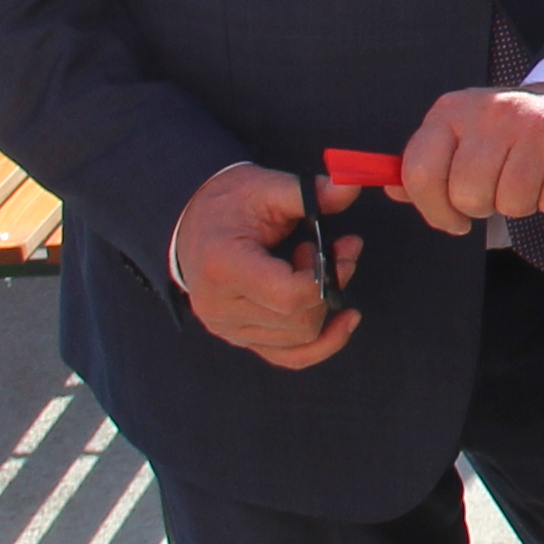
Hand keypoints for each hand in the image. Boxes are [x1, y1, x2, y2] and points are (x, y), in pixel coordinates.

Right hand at [177, 163, 362, 369]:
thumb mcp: (266, 187)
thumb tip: (350, 185)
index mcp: (223, 266)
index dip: (324, 277)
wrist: (192, 223)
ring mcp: (229, 328)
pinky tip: (343, 319)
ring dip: (324, 302)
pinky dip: (322, 343)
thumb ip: (309, 192)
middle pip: (299, 319)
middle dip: (329, 284)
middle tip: (334, 249)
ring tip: (314, 264)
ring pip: (300, 337)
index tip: (337, 249)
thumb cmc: (229, 204)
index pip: (288, 296)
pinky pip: (290, 357)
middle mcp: (220, 306)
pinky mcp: (241, 338)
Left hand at [386, 85, 543, 236]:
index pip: (420, 173)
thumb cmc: (513, 135)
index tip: (452, 220)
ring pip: (512, 203)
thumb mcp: (463, 138)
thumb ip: (429, 166)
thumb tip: (392, 189)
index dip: (434, 210)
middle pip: (468, 194)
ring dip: (524, 205)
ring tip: (532, 180)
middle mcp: (492, 110)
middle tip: (502, 189)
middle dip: (485, 206)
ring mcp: (536, 124)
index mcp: (453, 110)